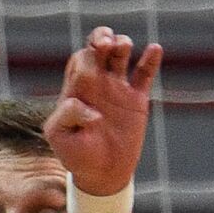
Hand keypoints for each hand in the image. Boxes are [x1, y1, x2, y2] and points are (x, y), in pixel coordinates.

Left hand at [45, 26, 162, 195]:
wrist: (101, 174)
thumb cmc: (75, 155)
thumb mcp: (59, 135)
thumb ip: (66, 114)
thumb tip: (91, 108)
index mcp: (75, 89)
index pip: (79, 60)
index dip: (85, 56)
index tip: (90, 71)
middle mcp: (96, 84)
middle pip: (98, 49)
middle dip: (100, 38)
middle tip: (105, 43)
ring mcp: (117, 89)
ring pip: (120, 55)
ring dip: (122, 43)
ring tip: (123, 45)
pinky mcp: (137, 99)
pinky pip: (145, 73)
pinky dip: (150, 59)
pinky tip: (154, 49)